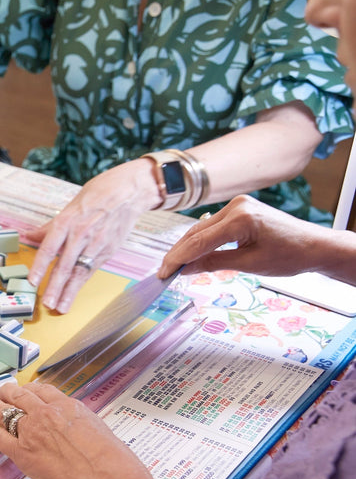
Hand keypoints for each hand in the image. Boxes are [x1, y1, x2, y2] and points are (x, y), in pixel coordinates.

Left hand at [0, 382, 165, 478]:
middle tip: (2, 394)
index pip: (42, 390)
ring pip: (3, 410)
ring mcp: (31, 432)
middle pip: (18, 395)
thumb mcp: (101, 432)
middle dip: (9, 394)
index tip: (25, 391)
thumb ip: (81, 426)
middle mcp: (47, 413)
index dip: (30, 390)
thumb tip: (75, 431)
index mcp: (69, 406)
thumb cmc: (118, 466)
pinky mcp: (21, 454)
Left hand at [28, 160, 159, 312]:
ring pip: (80, 272)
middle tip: (46, 304)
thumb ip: (50, 226)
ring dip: (69, 292)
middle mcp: (80, 234)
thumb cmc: (97, 196)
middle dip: (55, 287)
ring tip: (60, 307)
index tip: (32, 281)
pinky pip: (92, 270)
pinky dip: (82, 284)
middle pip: (65, 265)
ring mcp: (96, 244)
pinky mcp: (108, 250)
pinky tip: (74, 294)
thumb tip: (28, 236)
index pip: (49, 248)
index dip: (40, 266)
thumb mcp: (70, 207)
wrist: (128, 192)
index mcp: (66, 221)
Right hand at [157, 194, 332, 278]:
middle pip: (196, 232)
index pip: (199, 240)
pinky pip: (212, 226)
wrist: (315, 246)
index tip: (164, 273)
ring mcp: (237, 205)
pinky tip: (192, 254)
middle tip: (163, 271)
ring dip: (187, 247)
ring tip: (173, 266)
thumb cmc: (291, 256)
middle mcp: (236, 206)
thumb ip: (214, 263)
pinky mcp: (239, 210)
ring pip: (201, 228)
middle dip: (178, 253)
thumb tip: (186, 269)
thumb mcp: (250, 264)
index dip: (178, 258)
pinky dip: (201, 241)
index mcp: (240, 218)